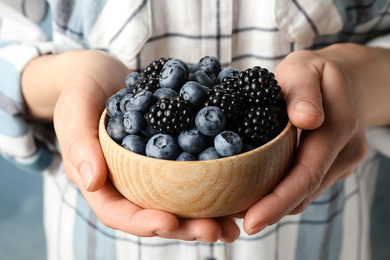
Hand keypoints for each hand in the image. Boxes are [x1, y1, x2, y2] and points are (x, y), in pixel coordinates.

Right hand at [22, 50, 239, 241]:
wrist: (102, 72)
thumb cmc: (81, 89)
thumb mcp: (74, 108)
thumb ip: (79, 143)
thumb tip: (93, 181)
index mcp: (100, 180)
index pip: (117, 212)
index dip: (142, 222)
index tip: (170, 222)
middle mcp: (127, 182)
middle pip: (153, 213)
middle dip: (184, 227)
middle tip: (215, 231)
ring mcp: (148, 171)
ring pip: (175, 201)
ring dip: (204, 215)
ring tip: (232, 225)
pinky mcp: (167, 156)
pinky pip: (188, 173)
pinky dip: (211, 185)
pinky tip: (236, 190)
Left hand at [242, 43, 380, 234]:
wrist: (337, 80)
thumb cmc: (312, 72)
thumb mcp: (305, 69)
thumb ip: (304, 91)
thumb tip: (306, 119)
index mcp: (339, 125)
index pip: (307, 172)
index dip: (279, 200)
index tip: (252, 220)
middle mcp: (346, 151)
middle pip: (306, 191)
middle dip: (272, 211)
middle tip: (238, 223)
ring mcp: (342, 161)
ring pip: (307, 193)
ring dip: (276, 207)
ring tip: (243, 213)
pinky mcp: (334, 165)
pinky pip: (308, 186)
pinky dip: (284, 195)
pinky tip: (260, 196)